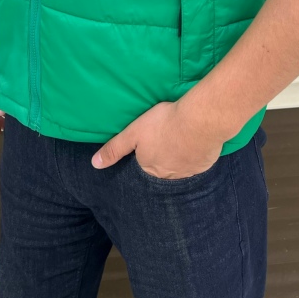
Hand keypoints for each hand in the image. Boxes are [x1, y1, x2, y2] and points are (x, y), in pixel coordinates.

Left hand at [91, 100, 222, 178]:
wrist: (199, 121)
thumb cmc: (163, 124)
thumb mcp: (133, 132)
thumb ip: (114, 148)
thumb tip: (94, 165)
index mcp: (149, 168)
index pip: (144, 165)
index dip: (146, 153)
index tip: (152, 141)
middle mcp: (168, 175)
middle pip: (162, 168)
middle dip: (163, 157)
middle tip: (167, 140)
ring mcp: (188, 172)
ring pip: (180, 167)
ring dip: (180, 157)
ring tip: (181, 141)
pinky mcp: (204, 165)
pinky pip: (197, 163)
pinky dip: (195, 155)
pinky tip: (196, 143)